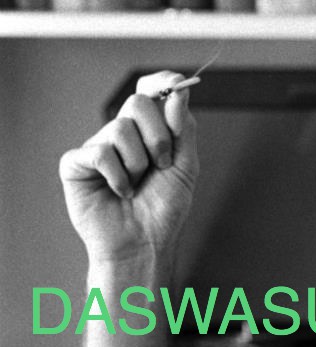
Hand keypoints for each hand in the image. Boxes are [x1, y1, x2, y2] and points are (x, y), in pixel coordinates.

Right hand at [59, 71, 198, 261]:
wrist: (145, 243)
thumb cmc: (164, 209)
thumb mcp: (186, 166)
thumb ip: (183, 128)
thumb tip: (179, 92)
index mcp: (150, 130)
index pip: (151, 91)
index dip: (162, 83)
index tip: (176, 85)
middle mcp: (123, 134)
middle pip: (138, 102)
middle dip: (159, 136)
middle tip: (162, 164)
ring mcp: (98, 146)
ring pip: (120, 128)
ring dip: (138, 163)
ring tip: (137, 184)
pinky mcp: (77, 164)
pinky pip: (99, 152)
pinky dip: (117, 176)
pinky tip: (119, 191)